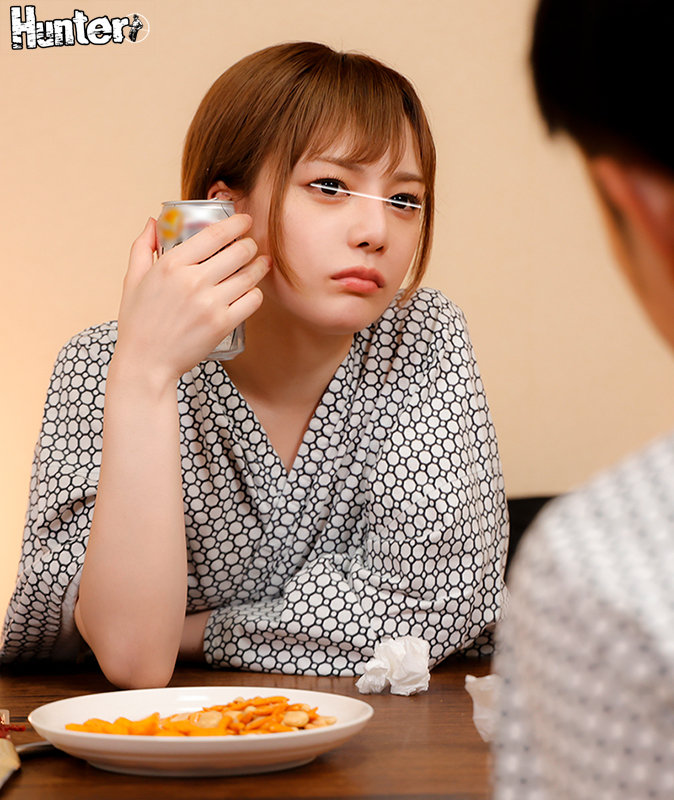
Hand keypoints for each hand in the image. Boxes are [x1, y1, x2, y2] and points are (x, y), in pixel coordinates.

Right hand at [114, 214, 269, 383]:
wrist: (146, 363)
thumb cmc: (138, 322)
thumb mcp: (132, 280)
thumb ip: (142, 247)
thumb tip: (153, 221)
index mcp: (171, 264)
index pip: (215, 234)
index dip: (236, 223)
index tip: (244, 220)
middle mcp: (193, 281)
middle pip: (239, 251)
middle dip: (250, 244)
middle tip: (251, 245)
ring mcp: (210, 303)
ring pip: (250, 275)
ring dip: (259, 267)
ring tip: (260, 264)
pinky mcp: (223, 324)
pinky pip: (253, 300)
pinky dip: (256, 293)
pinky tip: (252, 290)